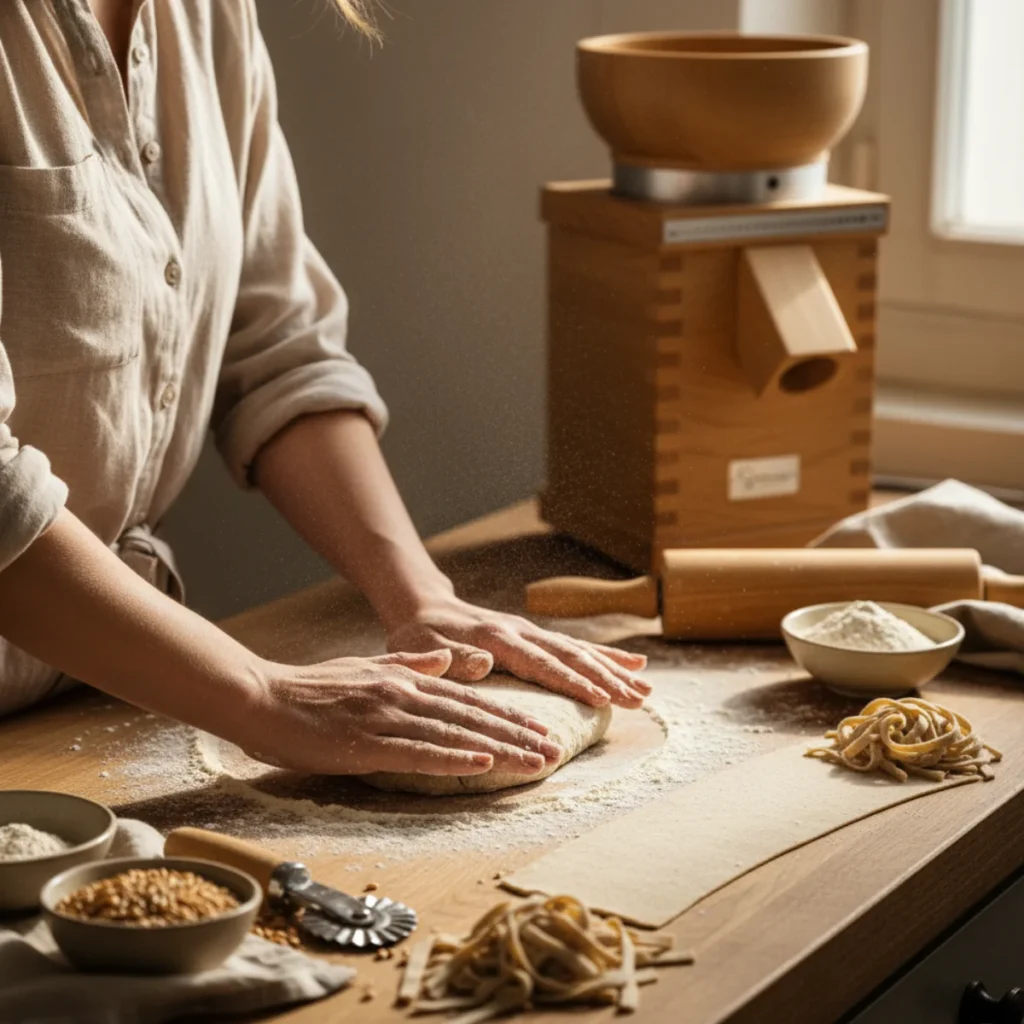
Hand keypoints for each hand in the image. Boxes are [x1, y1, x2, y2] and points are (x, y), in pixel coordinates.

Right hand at [242, 649, 562, 776]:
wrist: (262, 696)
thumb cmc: (311, 689)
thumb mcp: (366, 667)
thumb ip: (407, 663)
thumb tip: (445, 661)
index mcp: (405, 678)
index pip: (469, 699)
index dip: (508, 715)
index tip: (540, 729)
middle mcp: (403, 692)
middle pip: (472, 716)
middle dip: (517, 734)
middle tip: (554, 750)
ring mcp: (385, 716)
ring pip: (455, 733)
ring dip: (499, 748)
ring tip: (535, 761)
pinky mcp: (365, 742)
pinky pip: (418, 752)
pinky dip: (453, 758)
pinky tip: (482, 764)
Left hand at [384, 593, 649, 708]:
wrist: (424, 607)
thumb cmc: (419, 635)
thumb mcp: (422, 649)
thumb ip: (451, 657)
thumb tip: (483, 663)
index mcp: (496, 637)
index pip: (541, 663)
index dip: (572, 681)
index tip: (601, 698)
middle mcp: (520, 631)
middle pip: (570, 656)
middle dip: (607, 678)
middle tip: (638, 699)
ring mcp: (531, 631)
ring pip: (579, 651)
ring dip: (613, 669)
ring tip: (646, 689)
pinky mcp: (536, 636)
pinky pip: (576, 646)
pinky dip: (605, 655)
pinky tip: (634, 665)